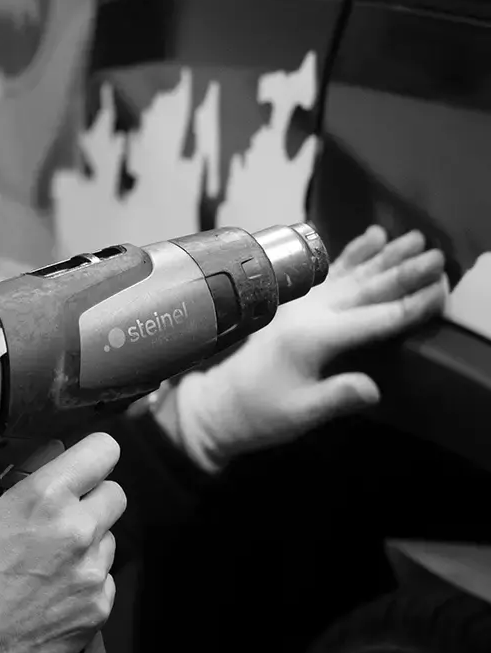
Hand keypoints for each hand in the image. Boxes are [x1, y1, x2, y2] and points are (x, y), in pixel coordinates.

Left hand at [162, 225, 448, 471]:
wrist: (213, 406)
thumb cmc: (256, 414)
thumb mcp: (299, 415)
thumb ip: (336, 398)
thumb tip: (372, 388)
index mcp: (314, 339)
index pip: (375, 319)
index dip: (411, 306)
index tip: (440, 291)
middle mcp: (307, 314)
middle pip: (366, 287)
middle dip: (404, 271)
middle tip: (436, 254)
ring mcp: (298, 306)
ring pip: (349, 274)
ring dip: (382, 256)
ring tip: (411, 237)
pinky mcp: (290, 306)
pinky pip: (326, 274)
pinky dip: (350, 254)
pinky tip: (368, 238)